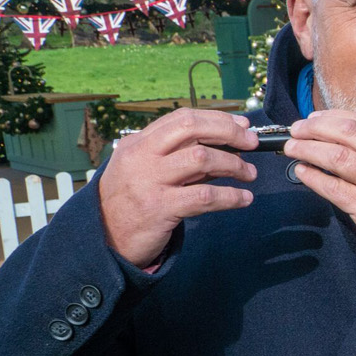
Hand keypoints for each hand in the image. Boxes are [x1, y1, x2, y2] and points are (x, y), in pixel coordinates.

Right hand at [98, 109, 257, 266]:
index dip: (217, 118)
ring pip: (202, 158)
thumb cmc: (132, 200)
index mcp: (138, 142)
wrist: (103, 237)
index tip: (242, 125)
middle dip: (229, 132)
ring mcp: (149, 181)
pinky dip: (231, 196)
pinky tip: (244, 199)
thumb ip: (178, 156)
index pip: (182, 118)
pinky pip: (205, 197)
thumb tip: (226, 146)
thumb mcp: (146, 169)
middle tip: (252, 143)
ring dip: (234, 165)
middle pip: (192, 129)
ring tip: (249, 174)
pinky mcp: (160, 208)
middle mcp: (141, 156)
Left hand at [282, 110, 355, 267]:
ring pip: (337, 156)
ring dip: (308, 149)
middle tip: (296, 130)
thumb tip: (346, 140)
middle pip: (348, 132)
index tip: (315, 118)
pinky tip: (301, 172)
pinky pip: (333, 188)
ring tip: (292, 148)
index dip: (334, 116)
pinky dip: (312, 177)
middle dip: (316, 128)